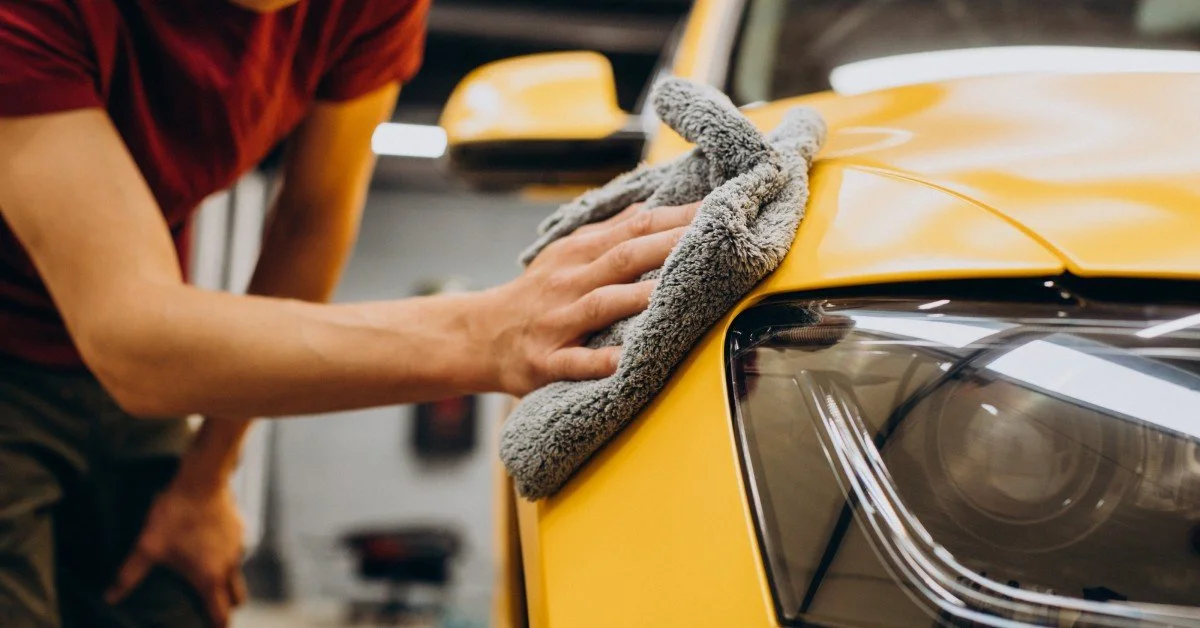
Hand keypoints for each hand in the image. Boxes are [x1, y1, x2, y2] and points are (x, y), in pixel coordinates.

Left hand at [106, 482, 246, 626]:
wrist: (203, 479)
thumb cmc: (175, 514)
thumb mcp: (147, 546)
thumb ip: (129, 575)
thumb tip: (110, 597)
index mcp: (209, 577)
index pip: (222, 614)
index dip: (217, 626)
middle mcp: (229, 566)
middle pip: (238, 597)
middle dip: (226, 605)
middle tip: (210, 605)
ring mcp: (239, 546)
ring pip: (236, 571)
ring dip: (225, 576)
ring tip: (204, 569)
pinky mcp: (241, 529)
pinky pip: (237, 548)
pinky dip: (226, 552)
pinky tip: (209, 541)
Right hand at [483, 201, 699, 394]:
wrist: (479, 335)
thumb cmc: (535, 294)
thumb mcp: (567, 254)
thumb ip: (609, 232)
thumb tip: (652, 207)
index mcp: (579, 253)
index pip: (634, 227)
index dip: (675, 218)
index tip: (716, 209)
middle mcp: (570, 282)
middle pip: (624, 258)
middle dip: (668, 246)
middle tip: (713, 239)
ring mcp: (557, 321)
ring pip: (602, 305)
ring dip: (640, 298)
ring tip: (678, 293)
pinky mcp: (545, 361)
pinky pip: (576, 361)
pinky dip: (601, 362)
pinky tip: (627, 362)